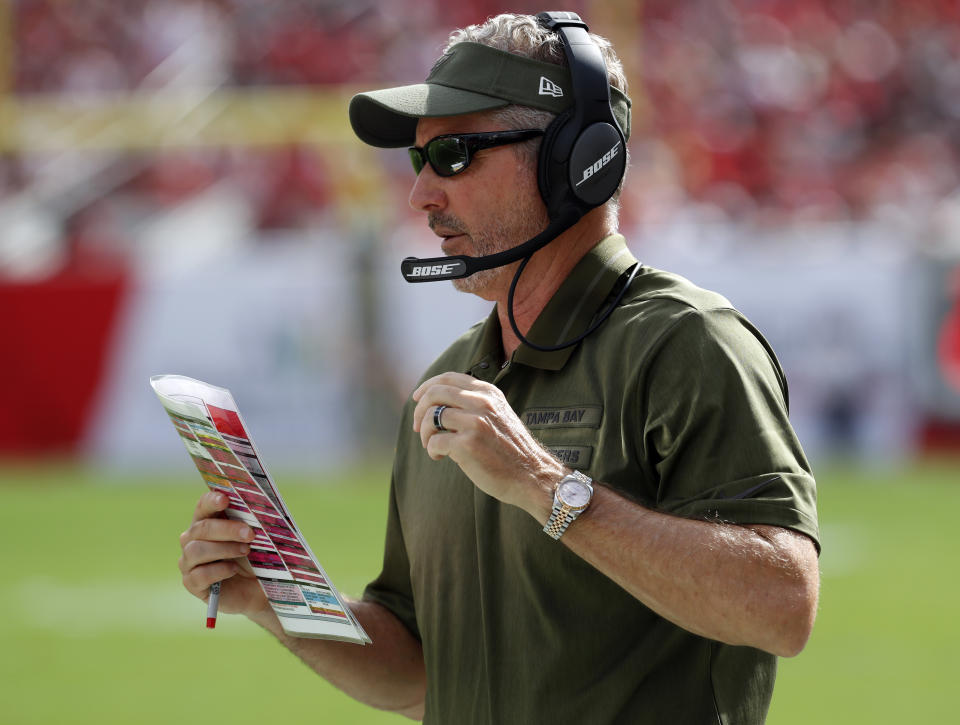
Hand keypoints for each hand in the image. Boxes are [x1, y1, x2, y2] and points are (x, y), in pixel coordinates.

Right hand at [178, 490, 270, 619]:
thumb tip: (261, 509)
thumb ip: (254, 523)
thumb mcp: (258, 538)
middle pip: (202, 528)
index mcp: (207, 521)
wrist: (258, 589)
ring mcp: (189, 562)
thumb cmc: (256, 558)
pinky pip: (199, 574)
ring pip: (197, 550)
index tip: (225, 499)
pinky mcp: (192, 583)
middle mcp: (192, 539)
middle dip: (227, 529)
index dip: (212, 501)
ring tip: (245, 551)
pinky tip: (234, 569)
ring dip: (224, 549)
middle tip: (250, 534)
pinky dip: (219, 570)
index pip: (204, 506)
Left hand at [411, 372, 565, 518]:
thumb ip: (474, 403)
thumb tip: (436, 400)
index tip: (417, 399)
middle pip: (435, 393)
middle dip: (419, 411)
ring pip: (431, 417)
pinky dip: (432, 451)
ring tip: (432, 446)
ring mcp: (475, 423)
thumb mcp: (497, 415)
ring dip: (425, 433)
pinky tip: (441, 457)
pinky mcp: (468, 445)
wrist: (532, 476)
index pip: (448, 378)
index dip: (427, 386)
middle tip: (418, 427)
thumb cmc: (510, 449)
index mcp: (488, 393)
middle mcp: (482, 403)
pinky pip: (435, 442)